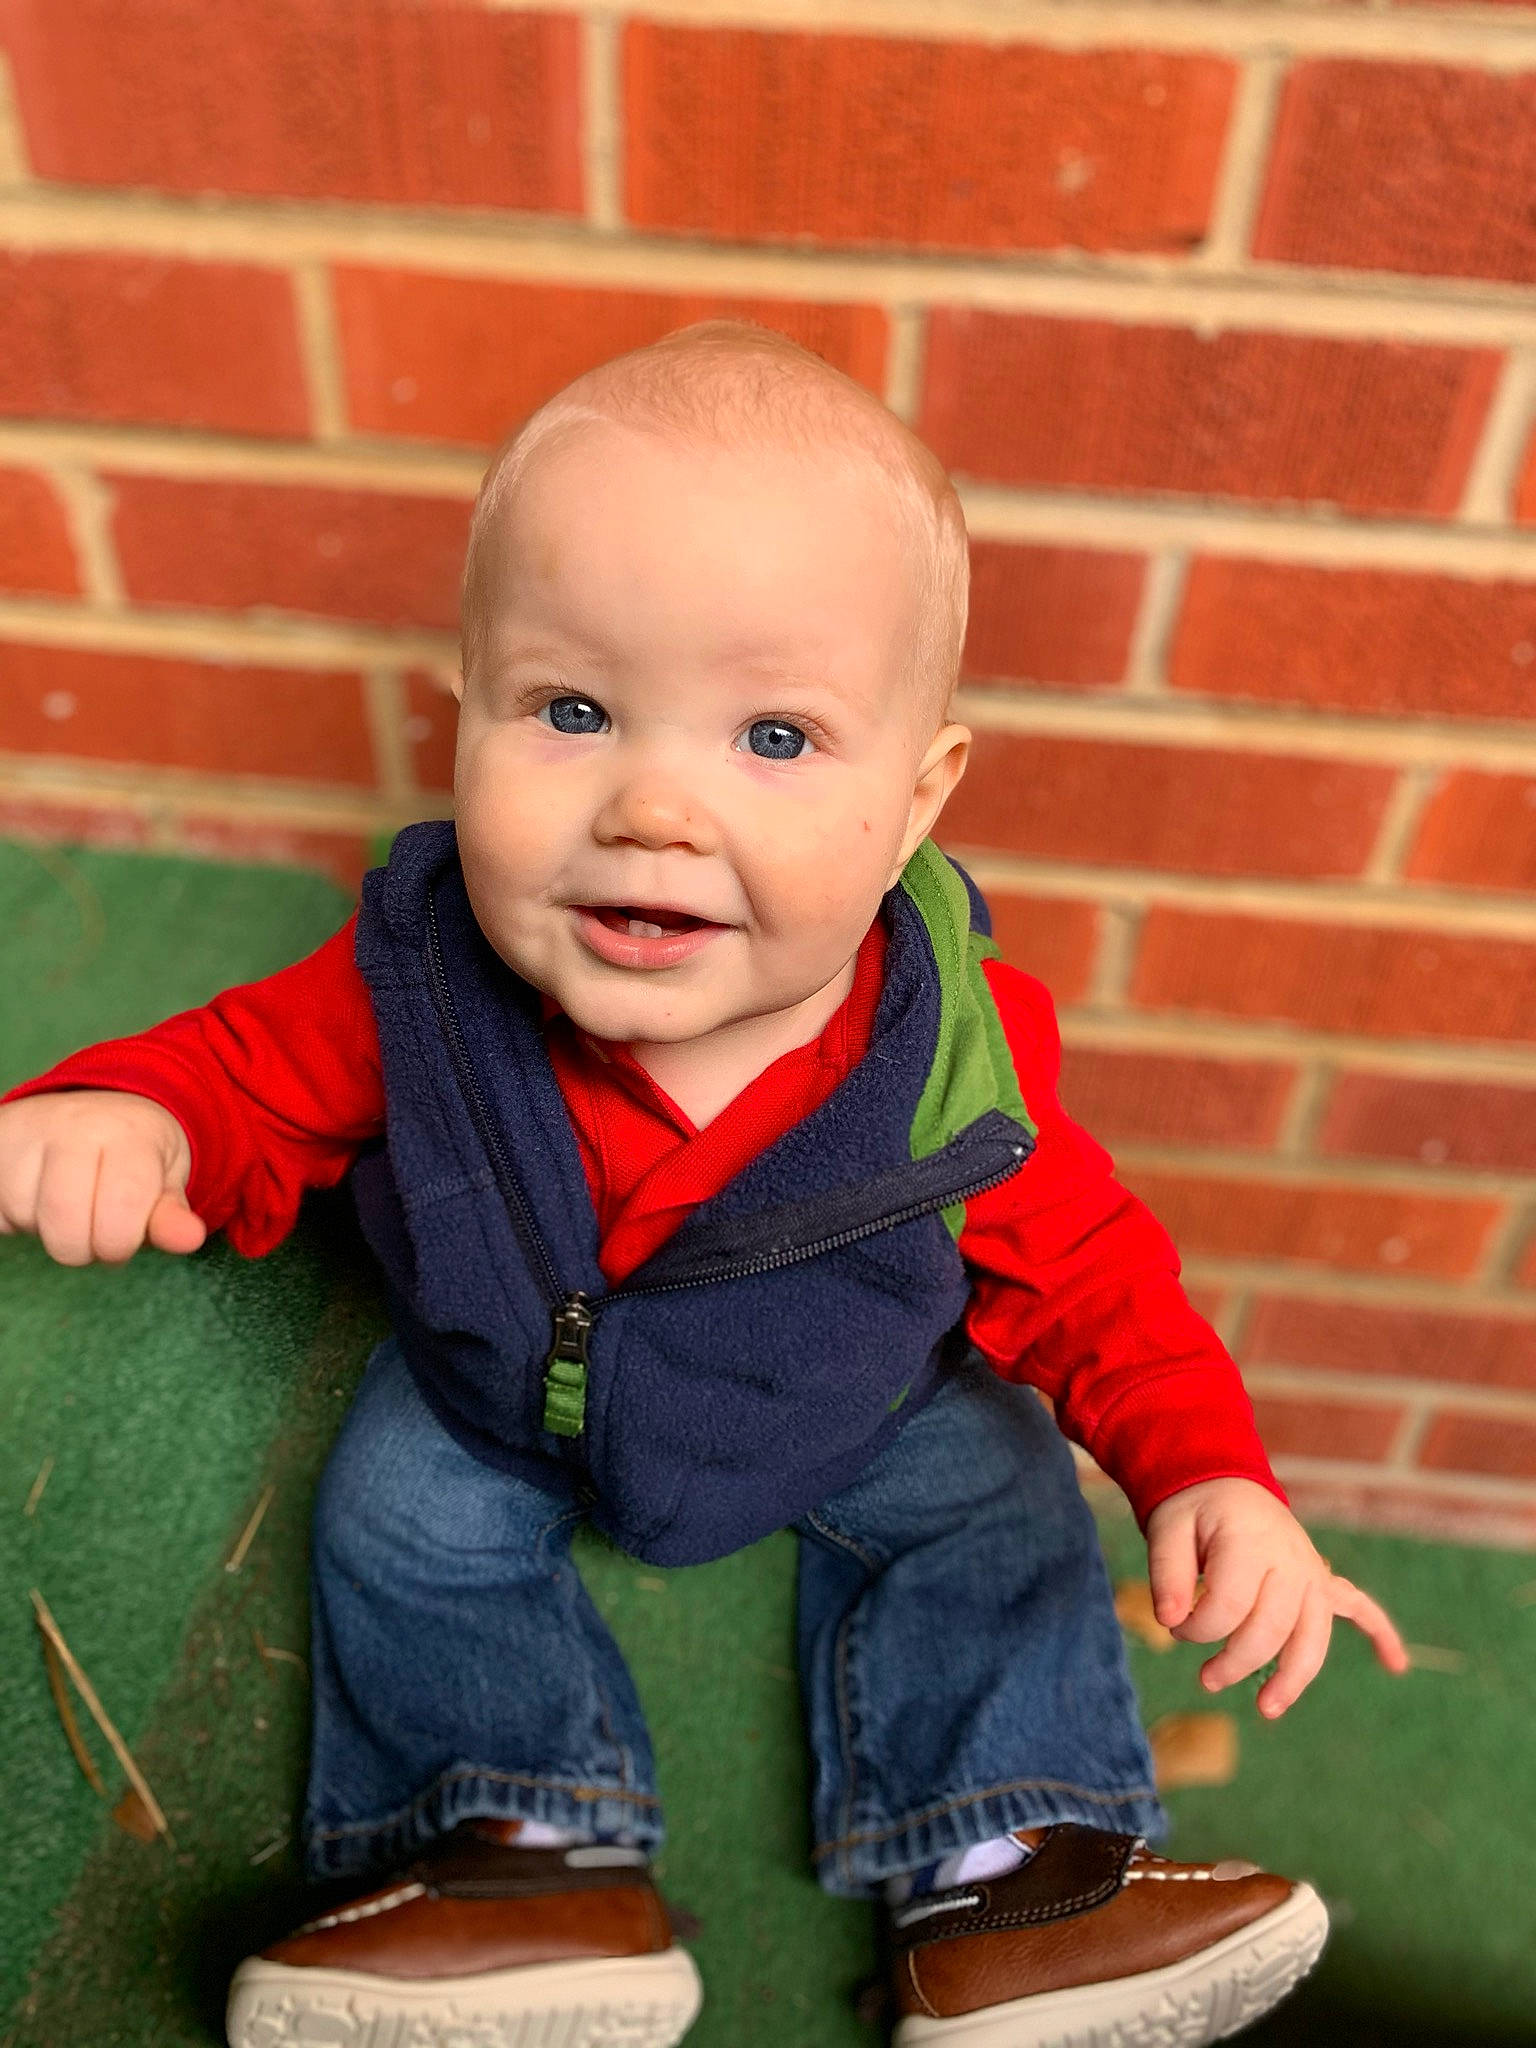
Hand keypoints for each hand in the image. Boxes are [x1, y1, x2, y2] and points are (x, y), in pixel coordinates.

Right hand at [0, 1089, 205, 1264]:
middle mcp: (73, 1125)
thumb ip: (171, 1215)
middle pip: (65, 1229)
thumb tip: (189, 1240)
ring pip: (24, 1219)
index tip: (126, 1234)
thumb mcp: (165, 1179)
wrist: (92, 1106)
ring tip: (66, 1202)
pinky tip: (35, 1196)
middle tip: (94, 1228)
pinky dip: (13, 1218)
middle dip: (83, 1248)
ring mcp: (26, 1131)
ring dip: (46, 1229)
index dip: (121, 1243)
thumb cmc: (136, 1153)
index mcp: (128, 1135)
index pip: (120, 1214)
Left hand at [1144, 1476, 1409, 1717]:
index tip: (1174, 1625)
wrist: (1222, 1478)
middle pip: (1273, 1630)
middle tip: (1207, 1679)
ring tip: (1268, 1709)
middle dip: (1237, 1663)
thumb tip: (1169, 1618)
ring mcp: (1311, 1571)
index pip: (1228, 1607)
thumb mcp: (1166, 1528)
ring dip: (1294, 1677)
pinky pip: (1359, 1606)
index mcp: (1250, 1543)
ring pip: (1313, 1635)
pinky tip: (1396, 1663)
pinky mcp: (1321, 1579)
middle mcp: (1291, 1560)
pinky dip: (1379, 1632)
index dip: (1196, 1628)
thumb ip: (1167, 1573)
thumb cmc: (1193, 1508)